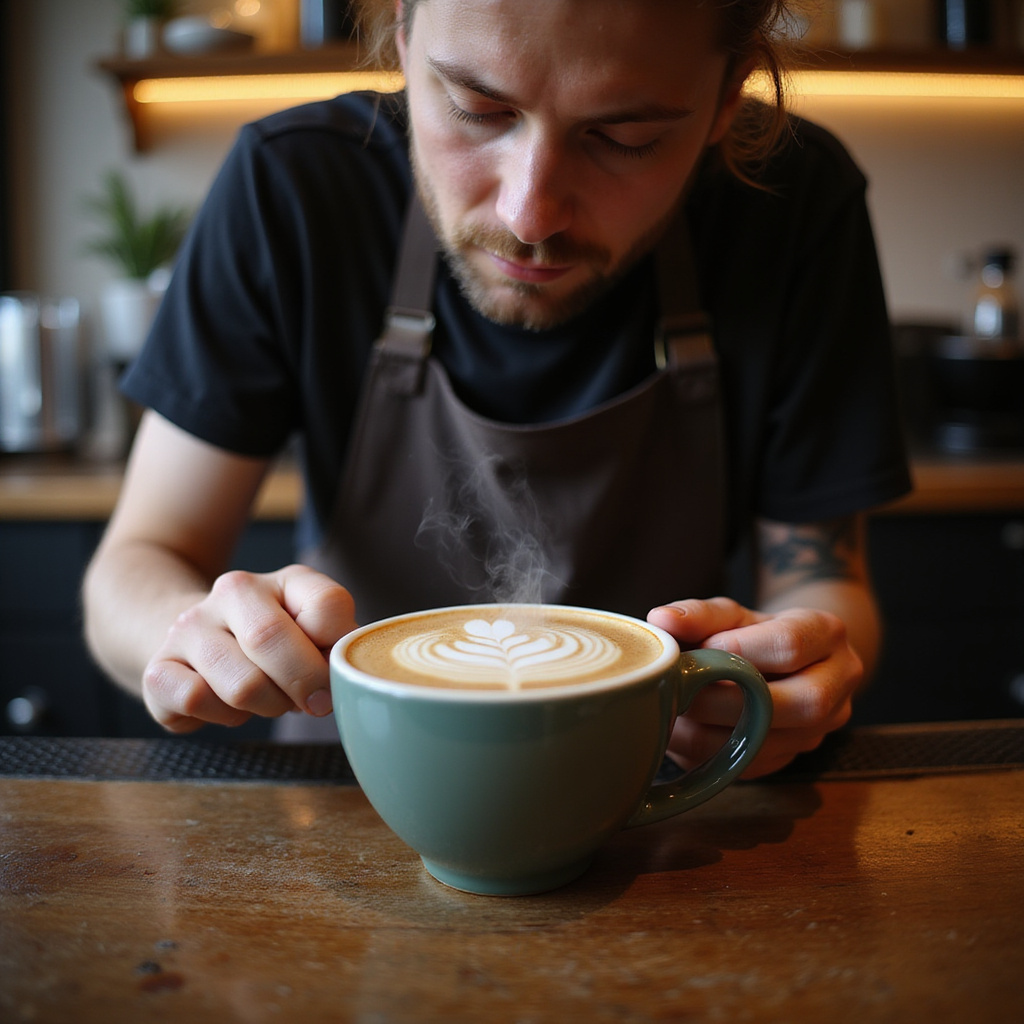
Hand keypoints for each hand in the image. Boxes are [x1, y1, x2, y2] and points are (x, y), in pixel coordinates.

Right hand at [141, 565, 356, 732]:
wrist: (198, 640)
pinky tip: (227, 706)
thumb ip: (336, 643)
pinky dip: (222, 716)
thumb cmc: (274, 645)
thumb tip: (344, 673)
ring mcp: (190, 626)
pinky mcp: (159, 668)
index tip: (334, 669)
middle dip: (302, 684)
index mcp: (284, 580)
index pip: (326, 606)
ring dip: (266, 706)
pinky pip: (197, 700)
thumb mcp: (313, 634)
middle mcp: (233, 590)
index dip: (337, 648)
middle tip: (313, 703)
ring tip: (269, 700)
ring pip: (241, 683)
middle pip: (271, 639)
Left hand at [647, 597, 859, 776]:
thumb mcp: (732, 614)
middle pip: (786, 703)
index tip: (699, 649)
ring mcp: (819, 729)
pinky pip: (748, 765)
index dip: (737, 649)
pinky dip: (706, 753)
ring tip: (667, 713)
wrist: (788, 661)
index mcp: (826, 635)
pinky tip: (679, 734)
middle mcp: (835, 685)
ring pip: (765, 742)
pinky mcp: (791, 758)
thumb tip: (661, 621)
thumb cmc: (754, 631)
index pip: (789, 645)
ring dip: (705, 732)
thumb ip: (700, 615)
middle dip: (719, 699)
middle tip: (674, 689)